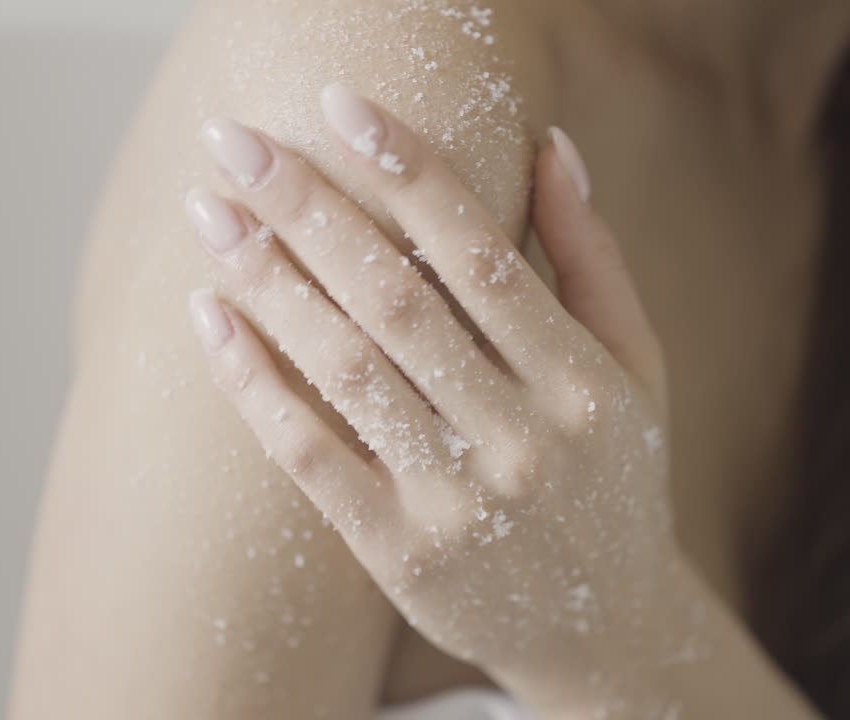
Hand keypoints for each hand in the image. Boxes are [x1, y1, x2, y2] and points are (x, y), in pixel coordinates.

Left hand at [184, 84, 697, 714]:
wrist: (606, 630)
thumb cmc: (614, 481)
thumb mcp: (638, 372)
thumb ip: (592, 260)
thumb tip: (552, 144)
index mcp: (585, 381)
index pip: (483, 253)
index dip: (410, 171)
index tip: (341, 105)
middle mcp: (525, 438)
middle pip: (397, 299)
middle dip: (309, 208)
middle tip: (235, 142)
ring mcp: (460, 502)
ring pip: (346, 369)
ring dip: (269, 281)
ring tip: (211, 214)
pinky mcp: (401, 553)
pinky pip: (310, 455)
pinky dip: (254, 383)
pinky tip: (212, 318)